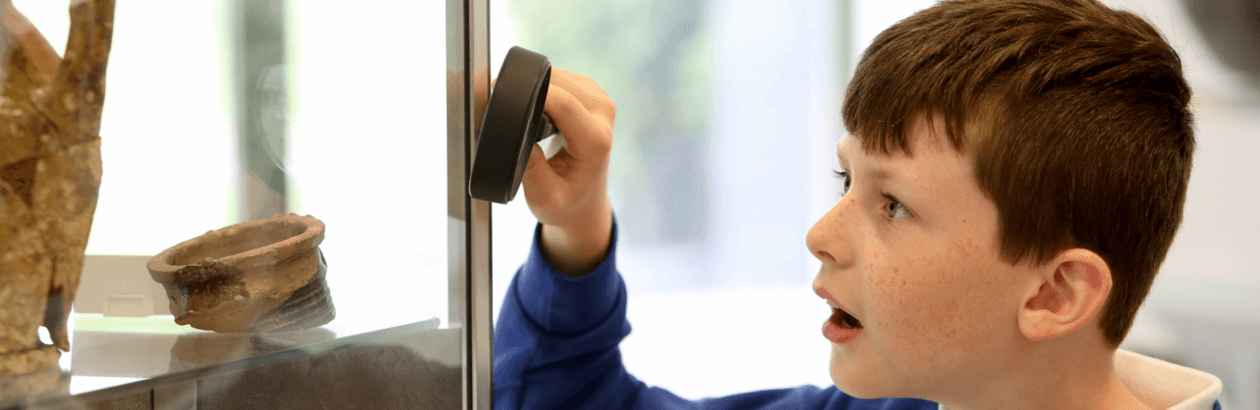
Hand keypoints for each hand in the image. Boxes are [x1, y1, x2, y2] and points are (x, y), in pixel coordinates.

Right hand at [521, 68, 615, 277]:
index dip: (529, 95)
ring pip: (559, 76)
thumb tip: (516, 133)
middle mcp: (604, 115)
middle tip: (505, 111)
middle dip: (529, 91)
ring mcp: (601, 101)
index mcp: (595, 141)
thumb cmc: (565, 203)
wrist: (585, 203)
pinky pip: (562, 78)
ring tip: (524, 116)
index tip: (500, 97)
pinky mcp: (593, 94)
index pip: (563, 103)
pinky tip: (538, 110)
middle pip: (559, 84)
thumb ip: (531, 169)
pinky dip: (545, 88)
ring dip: (537, 89)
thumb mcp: (544, 197)